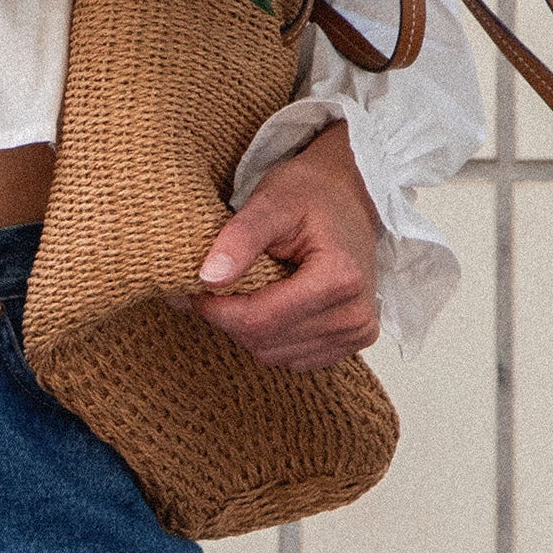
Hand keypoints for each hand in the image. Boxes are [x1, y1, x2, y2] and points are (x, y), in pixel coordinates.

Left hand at [188, 123, 385, 370]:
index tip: (195, 288)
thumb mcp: (272, 202)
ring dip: (249, 329)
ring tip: (248, 290)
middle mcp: (355, 315)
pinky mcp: (353, 342)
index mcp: (339, 279)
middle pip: (265, 342)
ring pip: (274, 356)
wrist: (349, 197)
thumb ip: (240, 238)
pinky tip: (272, 304)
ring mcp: (357, 333)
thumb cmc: (311, 194)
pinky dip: (272, 337)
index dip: (216, 309)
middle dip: (230, 318)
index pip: (259, 320)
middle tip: (216, 286)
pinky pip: (293, 358)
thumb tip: (209, 278)